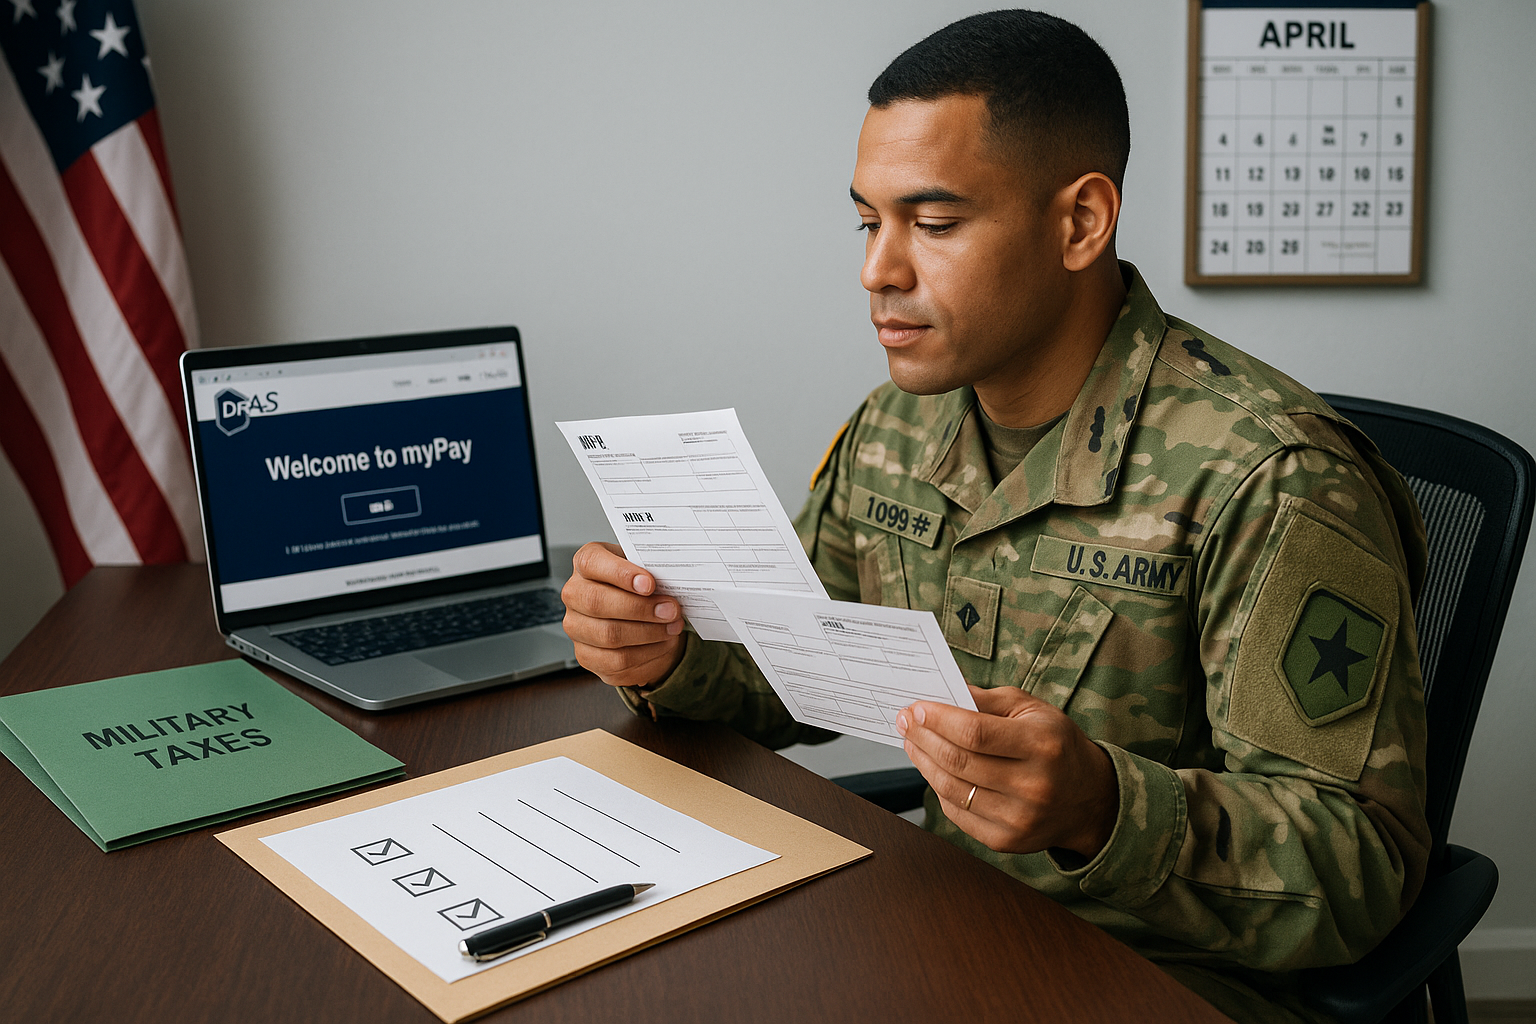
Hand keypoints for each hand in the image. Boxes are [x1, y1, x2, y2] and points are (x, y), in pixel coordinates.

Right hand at [560, 542, 686, 688]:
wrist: (642, 617)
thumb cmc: (642, 587)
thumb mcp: (647, 570)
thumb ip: (652, 570)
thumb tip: (671, 581)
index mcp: (586, 563)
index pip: (591, 562)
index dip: (620, 573)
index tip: (649, 584)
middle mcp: (575, 594)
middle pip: (598, 602)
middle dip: (641, 608)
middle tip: (670, 610)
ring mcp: (576, 627)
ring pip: (609, 635)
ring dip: (648, 632)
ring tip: (672, 626)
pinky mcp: (586, 655)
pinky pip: (616, 660)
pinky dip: (646, 653)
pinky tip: (662, 643)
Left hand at [896, 685, 1118, 858]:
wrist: (1089, 799)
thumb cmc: (1056, 745)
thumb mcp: (1033, 710)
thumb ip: (988, 700)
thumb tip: (942, 694)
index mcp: (1042, 744)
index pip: (976, 733)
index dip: (939, 720)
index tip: (916, 708)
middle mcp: (1033, 785)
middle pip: (959, 761)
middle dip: (923, 738)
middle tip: (906, 722)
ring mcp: (1019, 818)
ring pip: (952, 789)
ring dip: (924, 763)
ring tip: (913, 744)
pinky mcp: (1007, 841)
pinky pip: (958, 814)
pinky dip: (939, 789)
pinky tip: (933, 770)